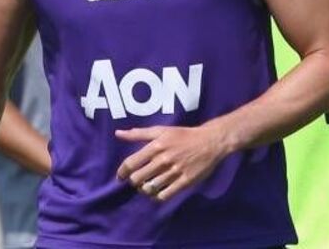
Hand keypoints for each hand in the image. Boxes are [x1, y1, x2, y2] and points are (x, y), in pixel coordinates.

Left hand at [115, 124, 230, 200]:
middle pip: (137, 179)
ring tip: (148, 186)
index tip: (121, 176)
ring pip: (149, 188)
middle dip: (134, 181)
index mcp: (156, 146)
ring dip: (145, 189)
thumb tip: (118, 133)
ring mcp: (174, 171)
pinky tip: (158, 192)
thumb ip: (139, 133)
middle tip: (139, 180)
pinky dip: (157, 197)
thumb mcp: (162, 130)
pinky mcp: (185, 181)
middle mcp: (163, 159)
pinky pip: (164, 195)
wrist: (211, 141)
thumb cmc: (184, 135)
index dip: (121, 173)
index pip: (130, 164)